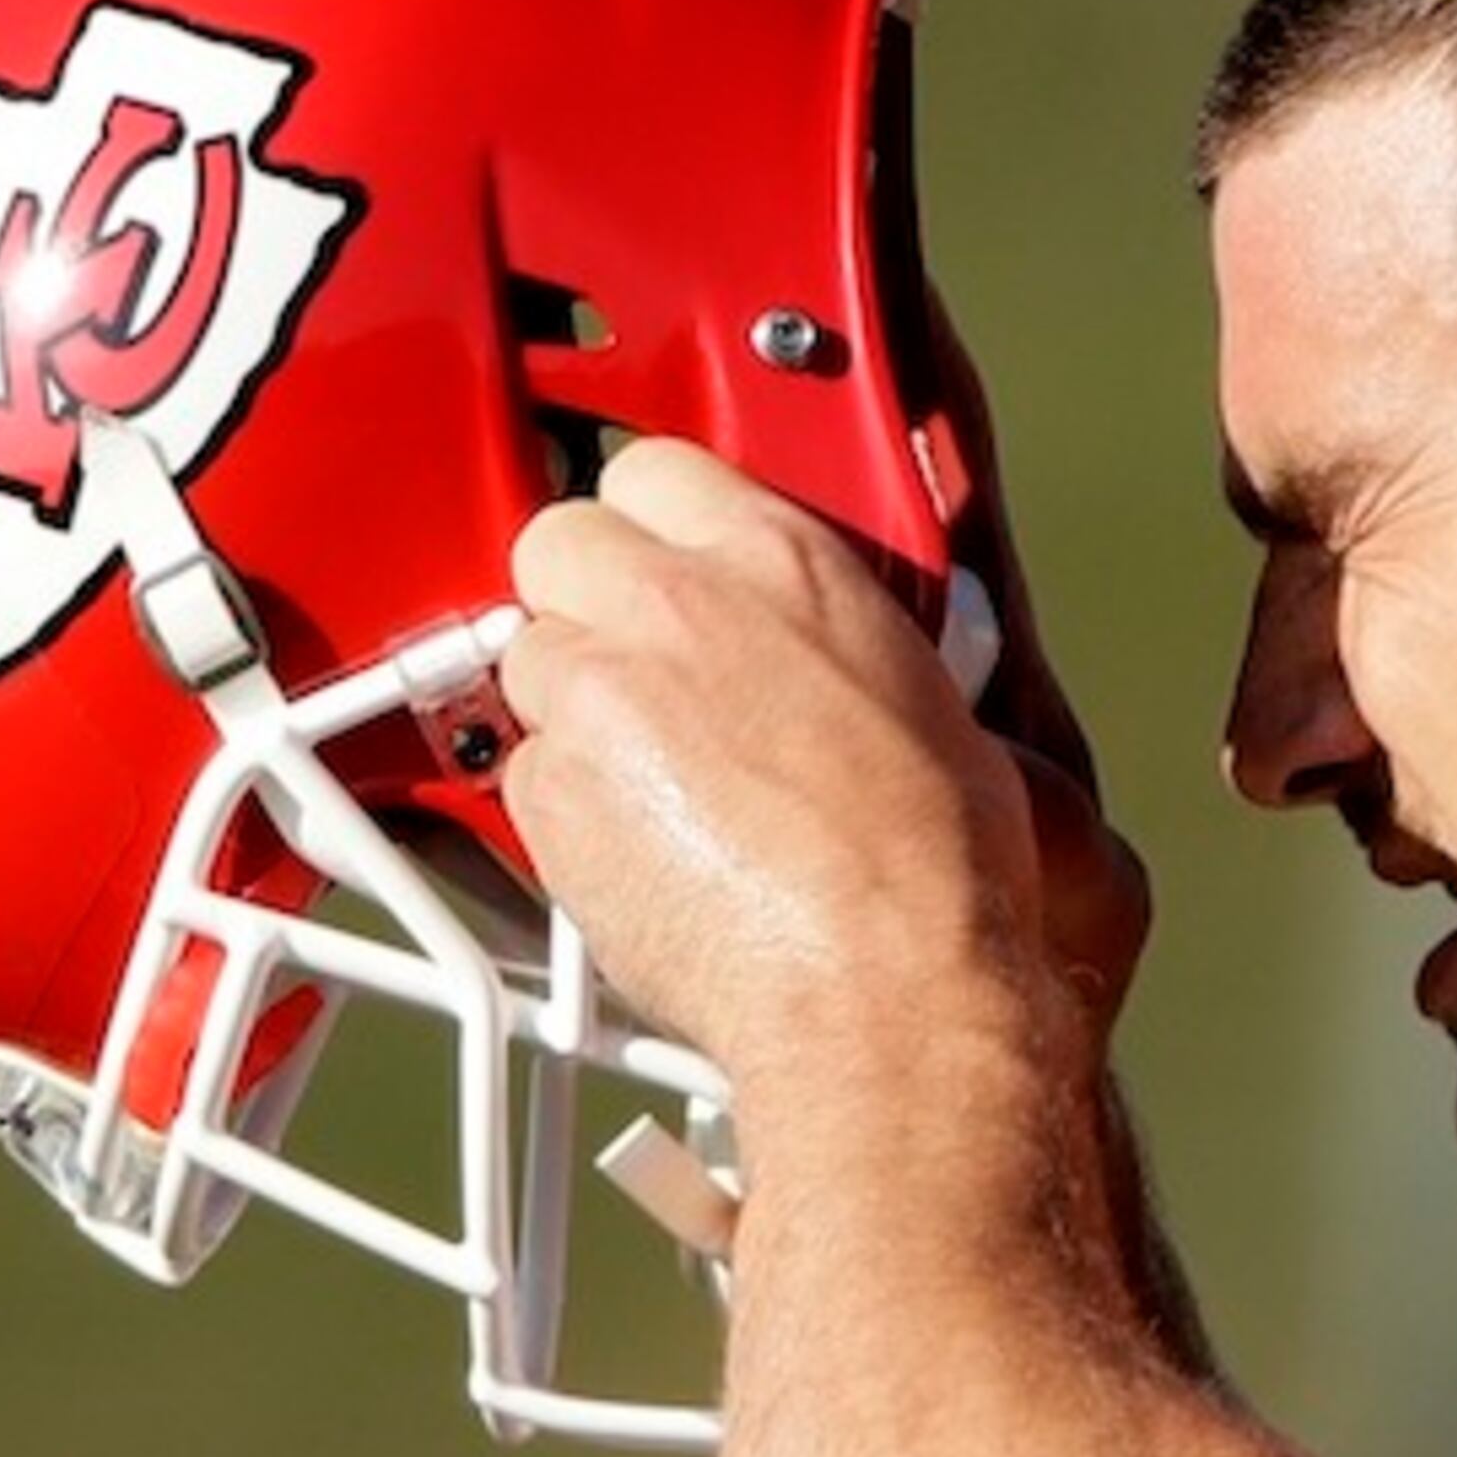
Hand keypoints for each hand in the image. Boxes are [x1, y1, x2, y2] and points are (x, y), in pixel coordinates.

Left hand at [499, 439, 1054, 1104]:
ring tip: (654, 780)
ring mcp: (600, 697)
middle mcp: (676, 608)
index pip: (654, 470)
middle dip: (586, 600)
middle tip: (638, 666)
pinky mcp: (549, 795)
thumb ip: (826, 637)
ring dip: (575, 708)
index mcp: (783, 560)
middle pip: (557, 543)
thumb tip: (809, 652)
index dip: (653, 525)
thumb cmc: (931, 867)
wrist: (883, 987)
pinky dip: (567, 807)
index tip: (664, 563)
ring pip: (529, 660)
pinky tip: (642, 848)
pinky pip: (525, 773)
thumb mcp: (921, 693)